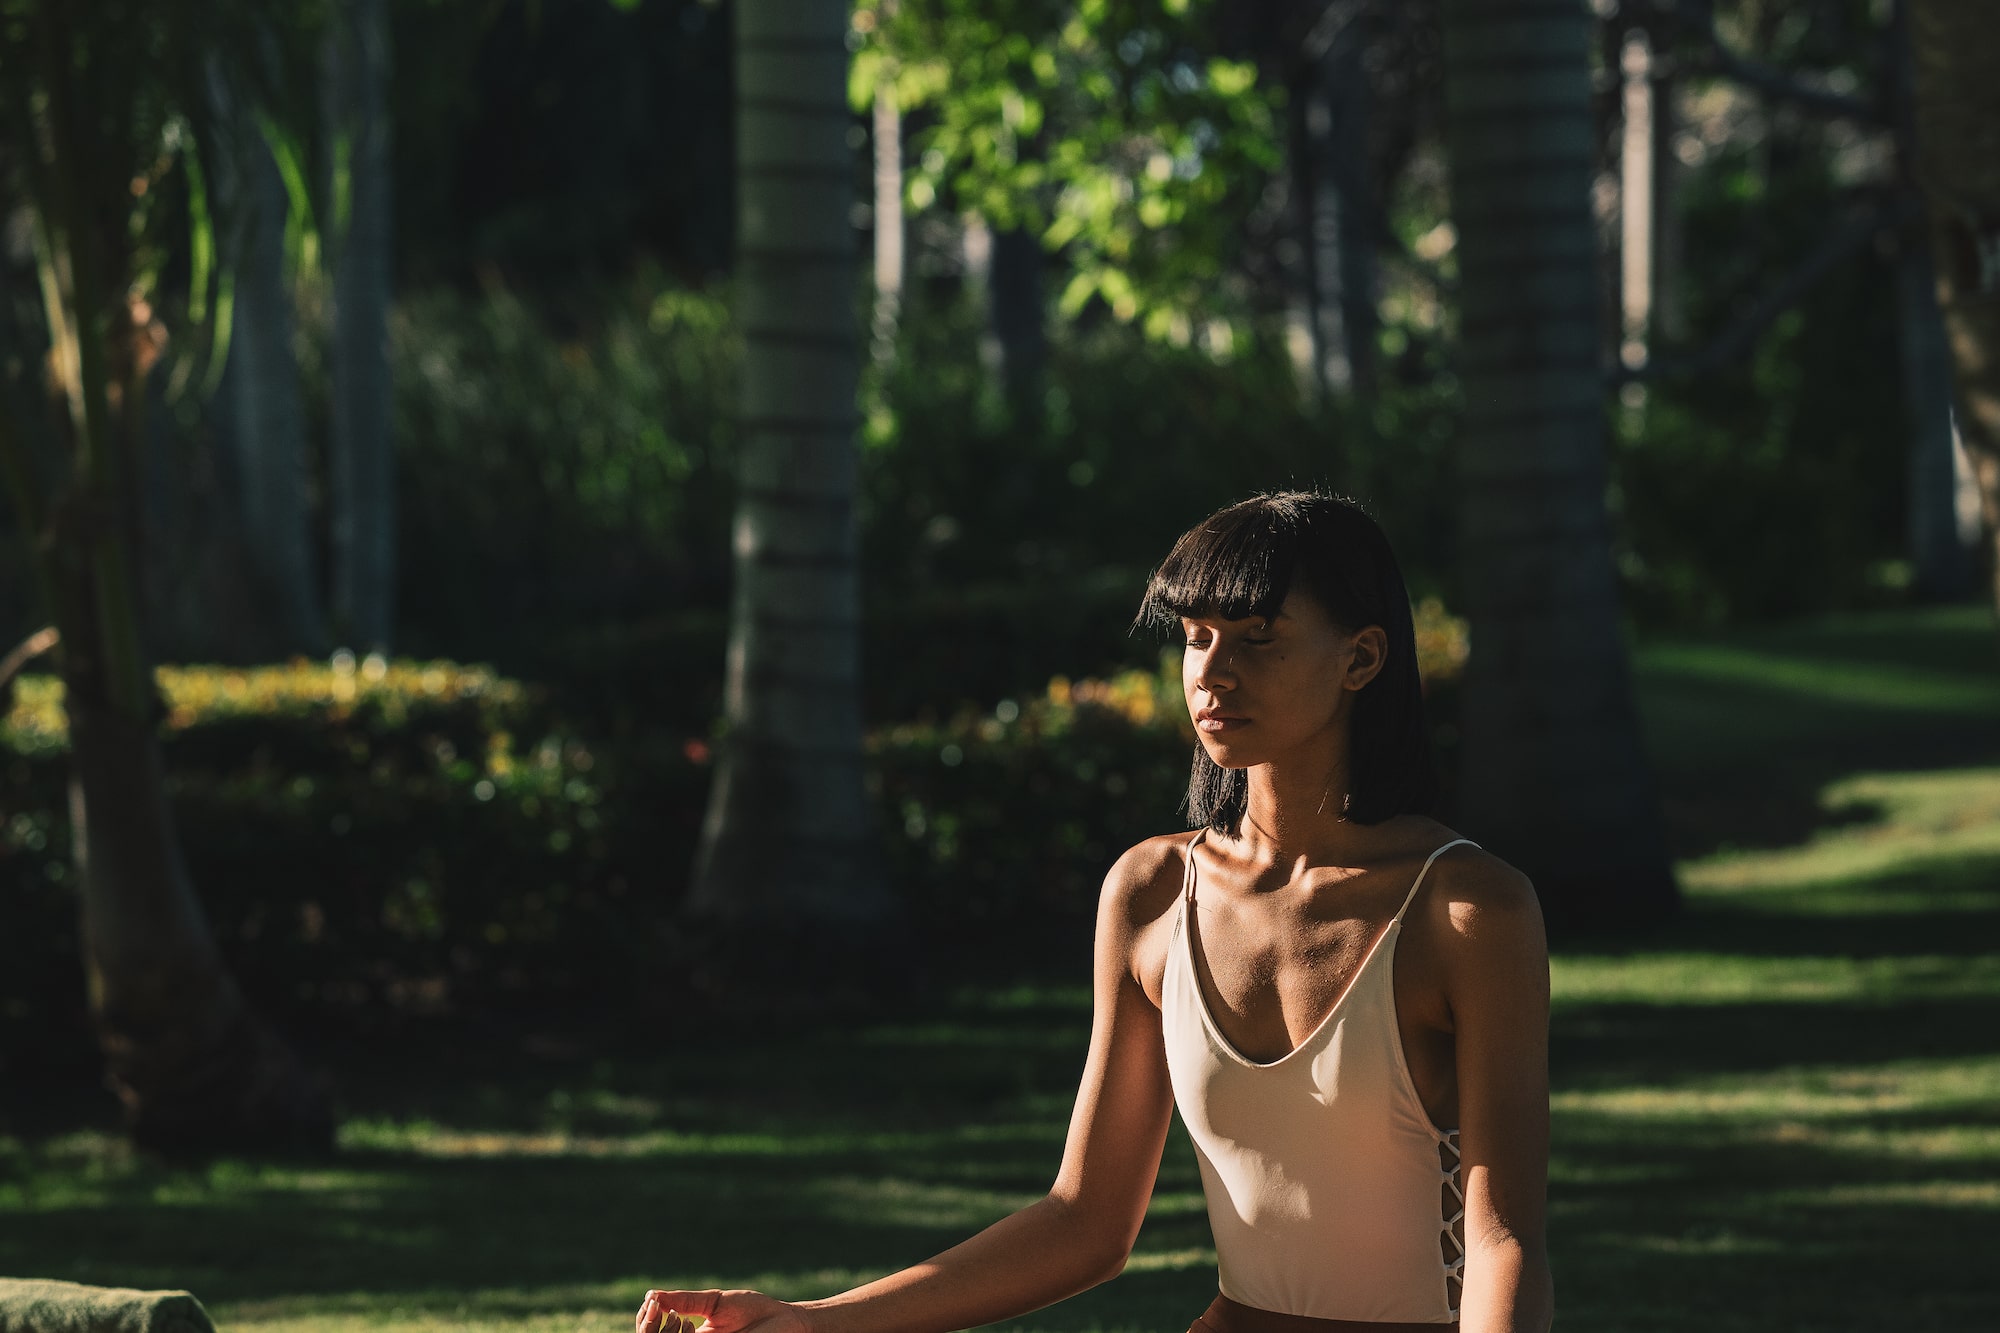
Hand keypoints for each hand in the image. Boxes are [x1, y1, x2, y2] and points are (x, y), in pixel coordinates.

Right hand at [636, 1288, 810, 1332]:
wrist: (784, 1319)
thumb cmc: (752, 1309)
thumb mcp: (714, 1302)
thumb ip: (685, 1301)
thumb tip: (653, 1295)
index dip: (646, 1321)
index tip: (652, 1301)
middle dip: (648, 1328)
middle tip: (658, 1308)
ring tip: (676, 1317)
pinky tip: (687, 1326)